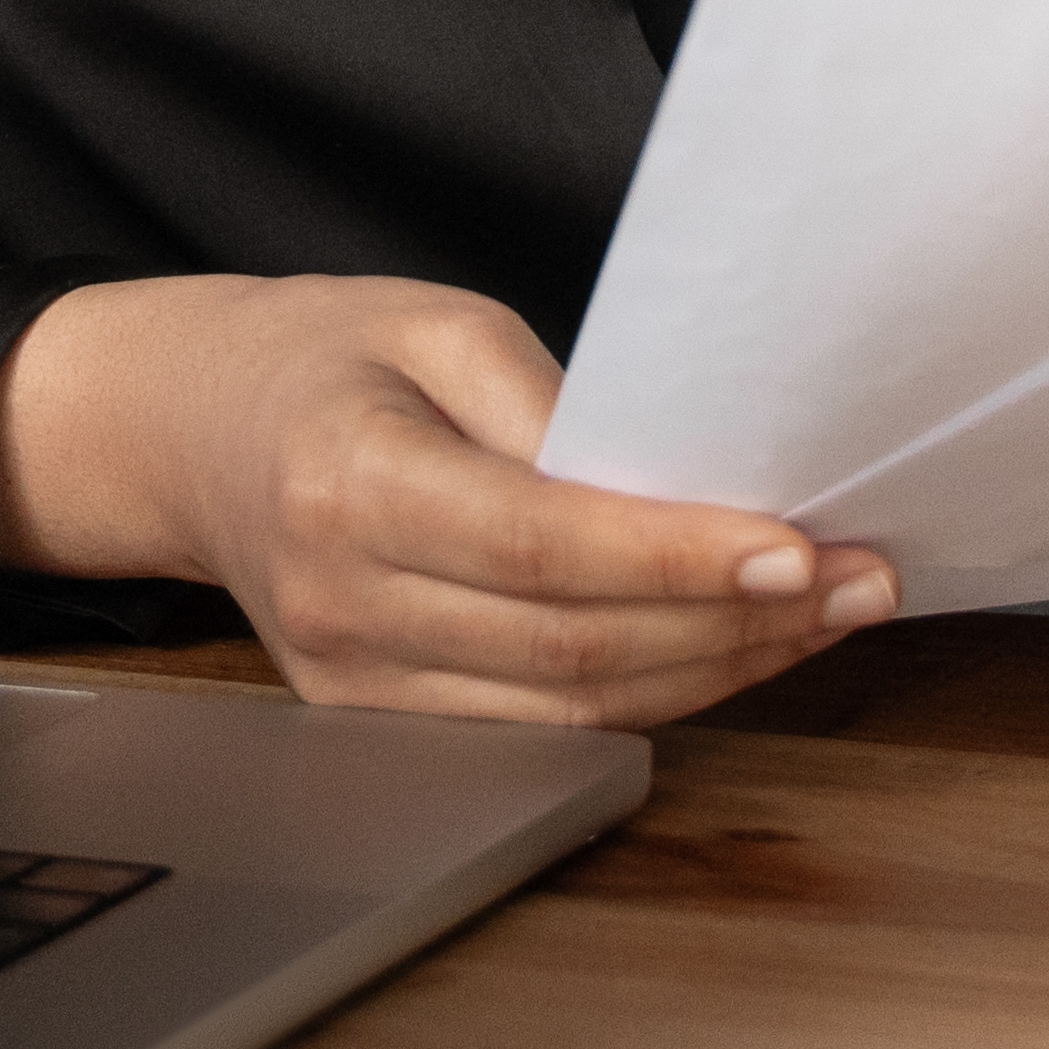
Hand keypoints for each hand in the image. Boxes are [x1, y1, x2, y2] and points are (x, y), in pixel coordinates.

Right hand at [0, 272, 892, 727]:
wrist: (188, 432)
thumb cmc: (323, 354)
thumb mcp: (434, 322)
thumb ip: (554, 404)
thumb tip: (685, 483)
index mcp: (347, 480)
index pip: (541, 546)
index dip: (678, 559)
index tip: (798, 548)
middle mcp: (343, 602)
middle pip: (572, 646)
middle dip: (736, 622)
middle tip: (860, 577)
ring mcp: (352, 681)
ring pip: (572, 709)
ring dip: (718, 668)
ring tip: (829, 612)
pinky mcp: (376, 719)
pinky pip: (541, 726)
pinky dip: (653, 692)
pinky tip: (734, 646)